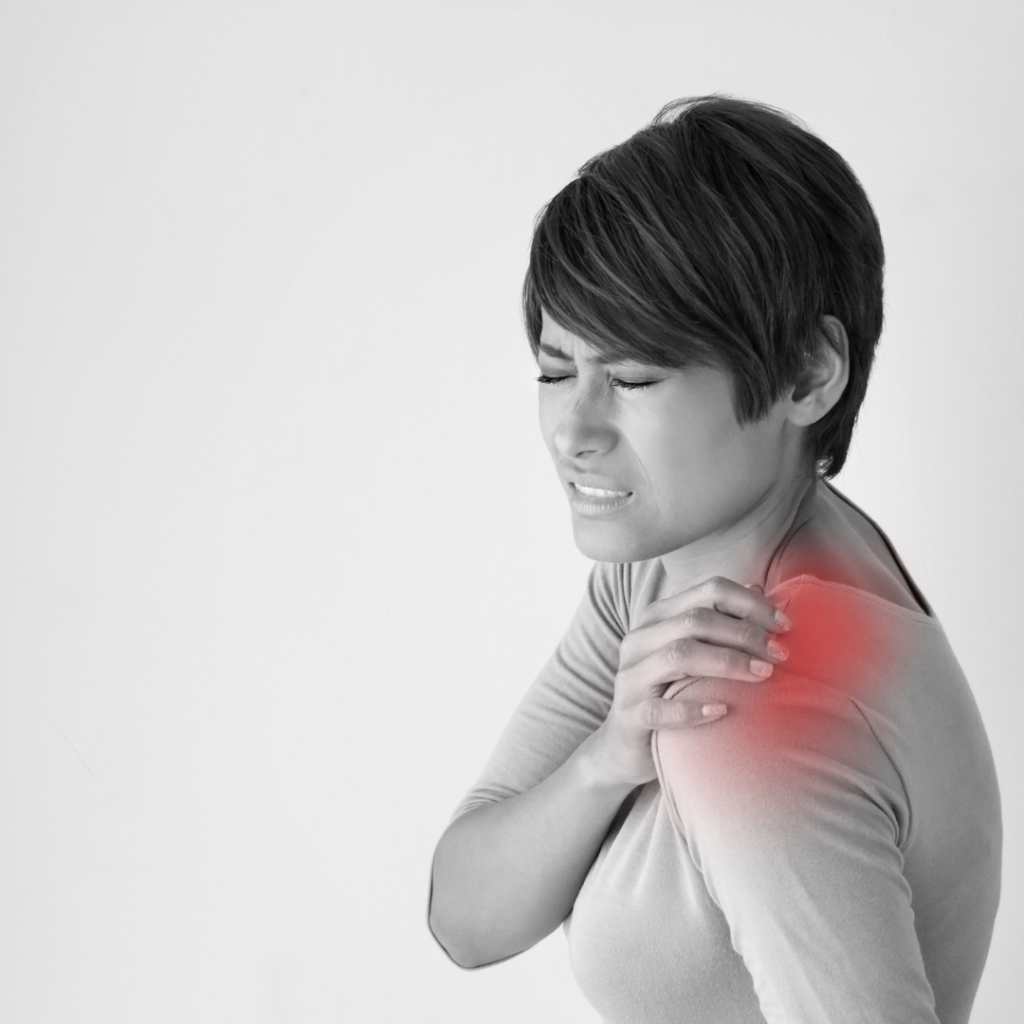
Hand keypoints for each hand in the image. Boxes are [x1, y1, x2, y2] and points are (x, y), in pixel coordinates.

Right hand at [590, 576, 791, 787]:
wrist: (627, 744)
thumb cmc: (669, 692)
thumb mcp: (693, 652)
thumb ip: (719, 621)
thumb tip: (758, 589)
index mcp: (657, 618)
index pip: (707, 592)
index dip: (749, 603)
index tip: (785, 625)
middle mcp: (639, 640)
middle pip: (695, 621)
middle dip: (745, 634)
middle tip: (780, 654)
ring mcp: (630, 677)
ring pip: (679, 655)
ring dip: (727, 662)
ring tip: (763, 675)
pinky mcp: (629, 714)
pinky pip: (660, 709)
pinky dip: (693, 710)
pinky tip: (723, 711)